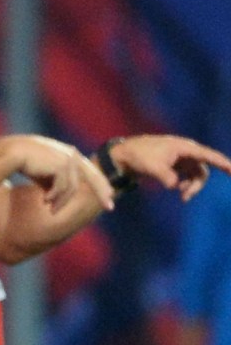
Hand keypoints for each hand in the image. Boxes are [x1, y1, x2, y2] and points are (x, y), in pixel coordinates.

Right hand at [12, 135, 114, 211]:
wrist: (11, 153)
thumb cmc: (25, 162)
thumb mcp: (44, 173)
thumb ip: (55, 181)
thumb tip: (61, 197)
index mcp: (69, 154)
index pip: (90, 170)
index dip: (100, 184)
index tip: (109, 196)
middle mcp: (72, 154)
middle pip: (93, 176)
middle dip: (101, 192)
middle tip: (110, 207)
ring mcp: (68, 158)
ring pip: (73, 187)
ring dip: (61, 201)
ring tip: (50, 210)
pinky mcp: (62, 164)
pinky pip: (63, 187)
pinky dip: (54, 196)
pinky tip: (44, 201)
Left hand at [111, 135, 230, 200]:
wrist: (124, 155)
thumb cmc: (139, 157)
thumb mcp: (152, 168)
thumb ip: (167, 177)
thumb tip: (175, 185)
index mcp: (183, 147)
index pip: (208, 155)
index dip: (223, 164)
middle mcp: (185, 151)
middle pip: (202, 170)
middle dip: (197, 185)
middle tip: (185, 198)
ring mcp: (181, 157)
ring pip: (196, 175)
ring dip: (192, 186)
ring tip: (182, 196)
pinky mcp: (176, 164)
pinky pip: (189, 175)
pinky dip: (186, 184)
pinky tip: (177, 189)